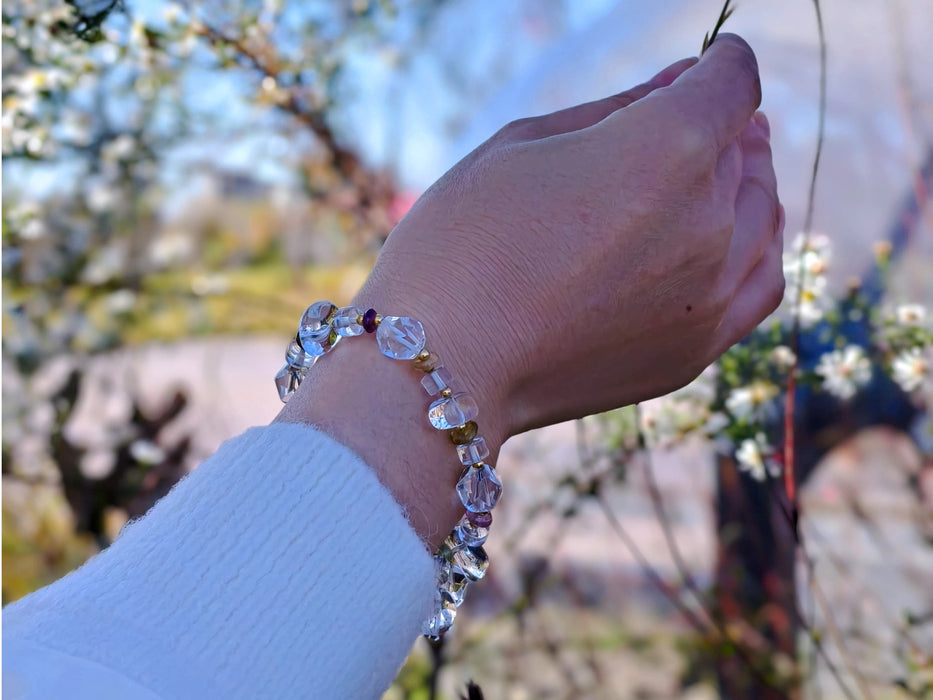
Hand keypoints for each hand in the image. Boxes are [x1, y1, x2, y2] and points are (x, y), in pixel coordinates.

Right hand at [280, 34, 782, 544]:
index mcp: (668, 146)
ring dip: (742, 183)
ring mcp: (712, 292)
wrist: (442, 366)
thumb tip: (680, 83)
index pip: (732, 81)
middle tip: (686, 123)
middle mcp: (708, 217)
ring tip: (711, 175)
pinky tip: (731, 236)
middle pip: (743, 149)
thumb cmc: (461, 242)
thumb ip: (616, 108)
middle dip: (718, 126)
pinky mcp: (697, 349)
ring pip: (761, 213)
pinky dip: (755, 246)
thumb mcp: (522, 143)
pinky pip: (760, 283)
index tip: (709, 63)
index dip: (722, 62)